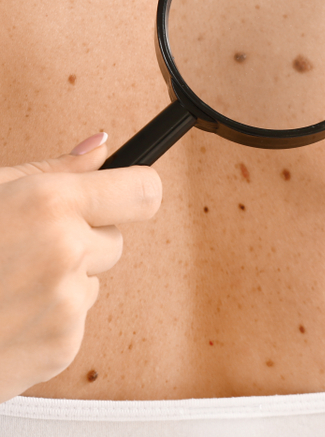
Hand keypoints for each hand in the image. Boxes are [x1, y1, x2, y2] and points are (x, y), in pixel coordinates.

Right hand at [0, 134, 161, 401]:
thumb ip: (48, 172)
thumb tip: (100, 144)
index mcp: (49, 204)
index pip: (143, 191)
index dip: (134, 191)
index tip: (121, 195)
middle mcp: (66, 252)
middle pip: (116, 239)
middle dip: (83, 240)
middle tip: (21, 247)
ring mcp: (66, 304)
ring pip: (92, 281)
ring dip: (61, 282)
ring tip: (1, 285)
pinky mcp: (63, 347)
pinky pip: (74, 321)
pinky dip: (47, 320)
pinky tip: (2, 317)